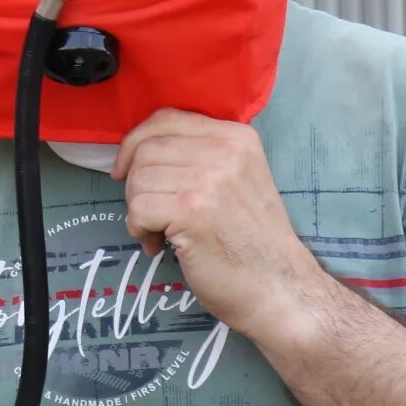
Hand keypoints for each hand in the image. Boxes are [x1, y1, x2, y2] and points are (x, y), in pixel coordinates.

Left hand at [112, 109, 333, 347]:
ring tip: (159, 233)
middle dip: (135, 184)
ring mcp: (210, 180)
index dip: (136, 143)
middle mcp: (225, 150)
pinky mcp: (192, 211)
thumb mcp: (238, 178)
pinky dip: (139, 231)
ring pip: (138, 179)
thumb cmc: (252, 240)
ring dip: (137, 211)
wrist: (278, 287)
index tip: (127, 170)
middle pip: (146, 149)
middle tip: (150, 213)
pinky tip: (159, 246)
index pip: (166, 118)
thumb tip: (140, 147)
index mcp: (236, 136)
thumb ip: (201, 155)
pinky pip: (138, 209)